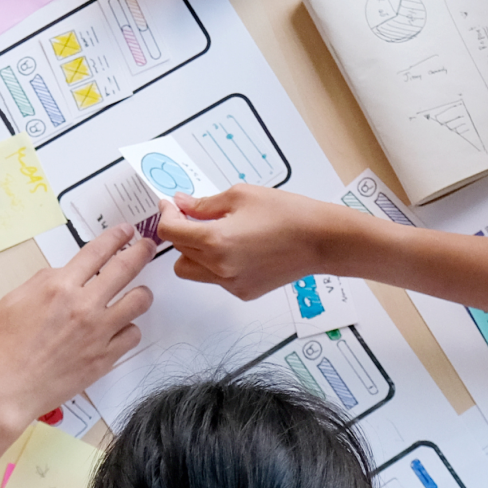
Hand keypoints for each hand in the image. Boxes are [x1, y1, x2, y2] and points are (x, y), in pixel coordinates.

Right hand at [0, 225, 155, 423]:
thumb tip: (64, 274)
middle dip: (141, 252)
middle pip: (126, 268)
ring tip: (137, 293)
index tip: (126, 232)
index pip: (97, 251)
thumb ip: (43, 281)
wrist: (4, 391)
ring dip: (140, 292)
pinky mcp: (104, 358)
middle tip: (146, 247)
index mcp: (59, 287)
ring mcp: (98, 333)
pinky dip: (128, 329)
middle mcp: (83, 306)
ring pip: (139, 302)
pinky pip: (132, 335)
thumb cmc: (1, 349)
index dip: (116, 237)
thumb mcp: (13, 300)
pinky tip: (120, 328)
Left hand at [157, 188, 348, 298]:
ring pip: (191, 270)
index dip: (166, 214)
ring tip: (215, 233)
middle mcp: (219, 268)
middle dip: (182, 230)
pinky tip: (236, 248)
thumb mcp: (240, 195)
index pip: (170, 232)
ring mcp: (231, 284)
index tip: (171, 205)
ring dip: (193, 252)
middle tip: (195, 214)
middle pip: (178, 251)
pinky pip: (214, 279)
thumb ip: (204, 204)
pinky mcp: (243, 292)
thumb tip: (182, 204)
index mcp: (215, 241)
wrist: (321, 240)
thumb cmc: (288, 214)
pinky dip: (215, 264)